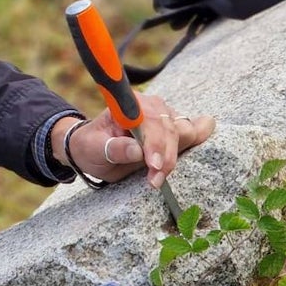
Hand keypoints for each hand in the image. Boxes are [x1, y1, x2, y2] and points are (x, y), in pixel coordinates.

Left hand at [54, 96, 214, 188]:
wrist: (96, 149)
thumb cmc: (92, 146)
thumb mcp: (93, 150)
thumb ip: (113, 149)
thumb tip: (136, 151)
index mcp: (128, 105)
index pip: (149, 120)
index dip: (154, 142)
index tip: (153, 164)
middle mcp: (151, 106)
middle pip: (171, 128)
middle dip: (165, 157)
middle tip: (154, 180)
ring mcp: (165, 116)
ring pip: (186, 132)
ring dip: (174, 157)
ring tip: (157, 177)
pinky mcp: (175, 128)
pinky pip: (194, 133)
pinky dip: (193, 143)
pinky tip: (193, 145)